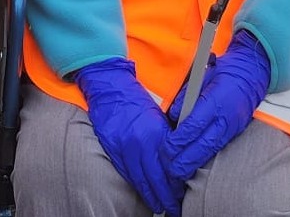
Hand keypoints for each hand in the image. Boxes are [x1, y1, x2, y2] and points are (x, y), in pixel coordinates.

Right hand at [76, 58, 182, 215]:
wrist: (108, 85)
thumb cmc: (135, 98)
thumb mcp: (158, 115)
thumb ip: (166, 139)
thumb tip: (176, 162)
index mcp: (156, 133)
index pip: (170, 168)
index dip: (176, 185)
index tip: (181, 194)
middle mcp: (140, 143)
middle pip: (156, 179)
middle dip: (166, 197)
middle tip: (172, 208)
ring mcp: (124, 147)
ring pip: (140, 180)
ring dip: (151, 195)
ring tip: (158, 206)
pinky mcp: (112, 148)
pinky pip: (125, 171)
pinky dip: (135, 184)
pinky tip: (142, 191)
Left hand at [161, 30, 270, 184]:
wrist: (252, 75)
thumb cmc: (224, 72)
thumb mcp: (202, 75)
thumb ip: (186, 95)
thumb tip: (174, 115)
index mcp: (215, 101)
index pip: (195, 123)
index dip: (181, 138)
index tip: (168, 147)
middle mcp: (224, 118)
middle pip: (203, 143)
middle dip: (186, 158)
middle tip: (171, 169)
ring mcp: (231, 127)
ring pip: (211, 149)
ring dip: (195, 163)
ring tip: (180, 173)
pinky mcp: (234, 132)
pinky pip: (217, 147)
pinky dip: (205, 158)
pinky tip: (194, 165)